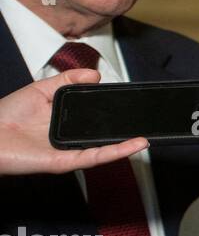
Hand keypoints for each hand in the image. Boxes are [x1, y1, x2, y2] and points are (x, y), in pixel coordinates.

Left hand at [0, 70, 147, 174]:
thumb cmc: (5, 116)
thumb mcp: (40, 90)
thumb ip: (66, 80)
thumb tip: (95, 74)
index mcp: (65, 123)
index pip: (96, 119)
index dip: (114, 113)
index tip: (130, 103)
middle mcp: (70, 140)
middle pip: (104, 136)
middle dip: (127, 131)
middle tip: (145, 121)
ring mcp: (69, 152)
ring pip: (105, 150)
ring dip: (128, 146)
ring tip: (146, 137)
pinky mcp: (64, 162)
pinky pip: (95, 157)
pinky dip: (117, 151)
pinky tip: (134, 145)